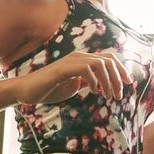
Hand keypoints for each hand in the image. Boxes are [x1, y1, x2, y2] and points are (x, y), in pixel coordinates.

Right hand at [12, 51, 132, 104]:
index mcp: (82, 60)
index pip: (108, 57)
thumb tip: (101, 85)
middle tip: (119, 95)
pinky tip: (94, 92)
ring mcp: (70, 61)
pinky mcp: (62, 68)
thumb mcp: (74, 87)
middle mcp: (78, 56)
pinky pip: (85, 69)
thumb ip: (87, 83)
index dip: (120, 68)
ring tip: (108, 96)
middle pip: (108, 59)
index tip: (127, 83)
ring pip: (99, 63)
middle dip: (118, 77)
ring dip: (108, 81)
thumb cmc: (49, 89)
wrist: (27, 91)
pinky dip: (94, 80)